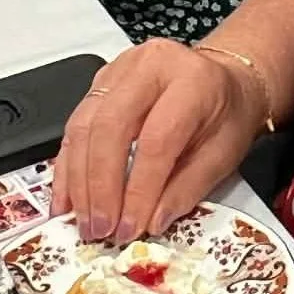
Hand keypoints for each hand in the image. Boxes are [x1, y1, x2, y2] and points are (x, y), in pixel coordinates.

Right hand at [52, 40, 265, 243]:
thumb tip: (152, 221)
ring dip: (79, 181)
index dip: (140, 188)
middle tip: (100, 228)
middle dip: (100, 186)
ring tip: (84, 221)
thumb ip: (187, 188)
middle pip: (111, 126)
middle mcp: (152, 65)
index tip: (132, 227)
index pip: (157, 137)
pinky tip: (67, 200)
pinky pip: (74, 125)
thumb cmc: (226, 113)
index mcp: (192, 79)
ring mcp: (121, 68)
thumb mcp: (224, 153)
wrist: (224, 80)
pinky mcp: (101, 81)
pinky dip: (67, 166)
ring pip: (84, 125)